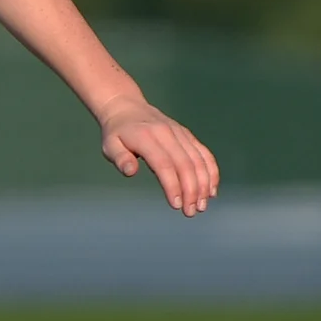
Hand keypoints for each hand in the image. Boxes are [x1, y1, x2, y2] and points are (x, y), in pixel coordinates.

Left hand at [99, 99, 219, 215]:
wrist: (127, 108)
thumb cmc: (117, 133)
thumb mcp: (109, 145)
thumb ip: (120, 158)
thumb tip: (131, 172)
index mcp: (146, 137)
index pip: (164, 164)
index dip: (172, 186)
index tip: (176, 205)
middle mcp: (167, 134)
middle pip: (185, 164)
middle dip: (191, 191)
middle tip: (190, 212)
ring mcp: (180, 134)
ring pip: (198, 160)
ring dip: (203, 185)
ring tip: (201, 206)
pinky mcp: (188, 136)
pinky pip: (204, 154)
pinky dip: (211, 172)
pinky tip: (211, 191)